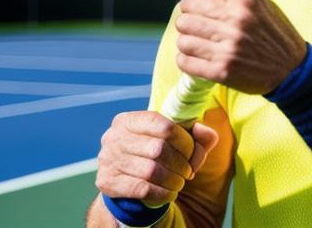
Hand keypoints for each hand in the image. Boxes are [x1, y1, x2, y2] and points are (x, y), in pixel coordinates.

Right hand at [95, 111, 218, 205]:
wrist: (125, 178)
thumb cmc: (156, 154)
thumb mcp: (176, 141)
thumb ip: (197, 135)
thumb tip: (204, 132)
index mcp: (130, 119)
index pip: (166, 127)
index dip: (186, 143)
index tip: (192, 154)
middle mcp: (114, 136)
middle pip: (159, 149)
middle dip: (181, 164)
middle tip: (188, 172)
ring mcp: (107, 158)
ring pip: (151, 171)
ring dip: (174, 180)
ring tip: (180, 182)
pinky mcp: (107, 181)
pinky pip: (142, 189)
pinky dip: (162, 193)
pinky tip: (170, 192)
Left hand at [174, 0, 306, 93]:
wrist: (292, 70)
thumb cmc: (274, 35)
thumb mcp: (262, 5)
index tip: (199, 5)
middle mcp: (236, 20)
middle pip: (187, 10)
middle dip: (189, 18)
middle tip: (197, 27)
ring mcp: (228, 47)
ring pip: (183, 38)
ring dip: (188, 42)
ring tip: (199, 45)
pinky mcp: (222, 71)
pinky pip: (184, 61)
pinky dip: (186, 61)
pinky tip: (197, 59)